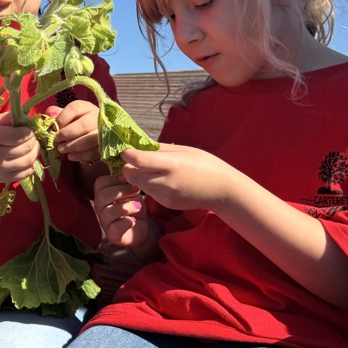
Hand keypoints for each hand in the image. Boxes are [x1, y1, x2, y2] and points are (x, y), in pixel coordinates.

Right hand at [0, 112, 39, 184]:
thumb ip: (8, 118)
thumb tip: (27, 117)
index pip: (19, 135)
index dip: (29, 131)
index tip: (29, 128)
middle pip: (26, 148)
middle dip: (33, 140)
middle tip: (32, 137)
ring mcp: (0, 169)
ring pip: (28, 161)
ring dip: (35, 152)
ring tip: (32, 146)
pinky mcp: (4, 179)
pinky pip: (25, 173)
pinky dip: (31, 165)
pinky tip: (27, 158)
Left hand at [45, 101, 99, 162]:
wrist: (92, 135)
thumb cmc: (76, 124)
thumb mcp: (67, 116)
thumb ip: (57, 114)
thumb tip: (49, 114)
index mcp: (85, 107)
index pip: (74, 108)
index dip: (62, 118)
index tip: (53, 128)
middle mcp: (97, 117)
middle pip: (84, 124)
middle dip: (67, 133)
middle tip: (56, 140)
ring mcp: (103, 131)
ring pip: (90, 138)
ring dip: (73, 145)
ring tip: (61, 149)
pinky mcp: (105, 145)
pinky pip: (94, 151)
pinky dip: (81, 155)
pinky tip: (70, 156)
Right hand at [94, 171, 158, 258]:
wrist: (142, 227)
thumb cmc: (135, 206)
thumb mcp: (133, 191)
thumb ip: (128, 182)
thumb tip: (128, 171)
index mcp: (102, 193)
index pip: (99, 183)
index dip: (114, 179)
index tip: (128, 179)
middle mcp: (100, 207)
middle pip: (102, 196)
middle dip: (121, 191)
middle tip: (136, 191)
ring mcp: (104, 222)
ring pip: (108, 212)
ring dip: (126, 206)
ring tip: (138, 206)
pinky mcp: (112, 235)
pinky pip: (114, 227)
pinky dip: (126, 222)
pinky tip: (134, 220)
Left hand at [120, 143, 240, 211]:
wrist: (222, 190)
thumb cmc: (205, 164)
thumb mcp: (183, 149)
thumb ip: (158, 148)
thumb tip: (137, 144)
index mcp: (172, 164)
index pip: (138, 160)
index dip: (126, 153)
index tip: (125, 148)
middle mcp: (166, 182)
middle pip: (131, 175)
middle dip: (128, 166)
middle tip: (132, 159)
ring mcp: (165, 196)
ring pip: (138, 184)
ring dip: (137, 176)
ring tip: (148, 167)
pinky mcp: (166, 204)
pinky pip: (149, 192)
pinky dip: (148, 184)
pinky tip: (160, 179)